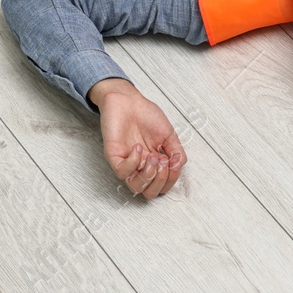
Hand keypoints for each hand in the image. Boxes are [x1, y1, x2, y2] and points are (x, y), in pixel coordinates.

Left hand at [89, 78, 186, 197]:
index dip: (171, 179)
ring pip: (135, 187)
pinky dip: (134, 162)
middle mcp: (140, 166)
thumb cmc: (145, 114)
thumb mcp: (168, 133)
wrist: (127, 100)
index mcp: (153, 162)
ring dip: (149, 175)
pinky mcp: (114, 156)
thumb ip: (176, 151)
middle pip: (149, 192)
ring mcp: (127, 162)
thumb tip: (179, 166)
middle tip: (163, 163)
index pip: (162, 185)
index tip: (174, 162)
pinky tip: (138, 147)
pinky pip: (122, 171)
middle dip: (161, 181)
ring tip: (152, 157)